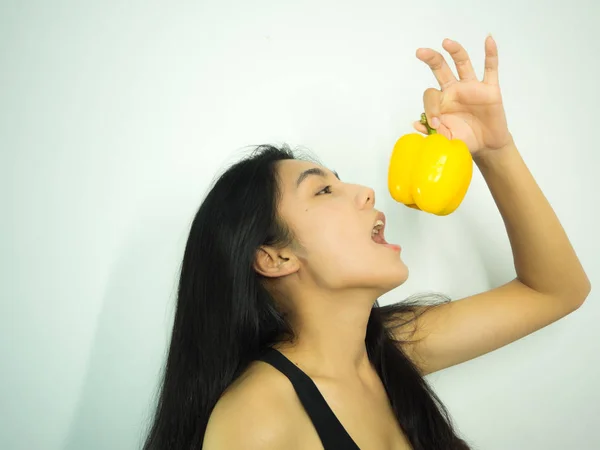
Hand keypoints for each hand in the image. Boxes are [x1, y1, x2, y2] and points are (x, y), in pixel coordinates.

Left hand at [413, 36, 512, 155]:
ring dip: (455, 51)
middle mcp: (455, 89)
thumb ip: (432, 132)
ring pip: (463, 63)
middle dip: (431, 59)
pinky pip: (491, 68)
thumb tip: (415, 123)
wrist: (487, 145)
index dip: (430, 108)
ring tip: (446, 42)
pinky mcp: (490, 89)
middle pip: (441, 68)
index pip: (431, 95)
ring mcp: (472, 87)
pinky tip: (488, 39)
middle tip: (420, 52)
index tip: (435, 124)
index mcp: (441, 101)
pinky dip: (491, 54)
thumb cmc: (464, 140)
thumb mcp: (445, 139)